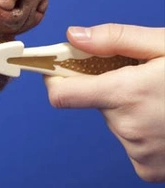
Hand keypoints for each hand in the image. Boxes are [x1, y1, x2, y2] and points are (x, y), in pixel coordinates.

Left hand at [45, 24, 164, 181]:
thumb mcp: (164, 45)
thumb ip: (114, 40)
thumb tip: (72, 36)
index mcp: (126, 95)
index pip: (61, 94)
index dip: (54, 79)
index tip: (56, 68)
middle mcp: (128, 129)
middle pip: (95, 103)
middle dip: (109, 87)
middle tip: (140, 78)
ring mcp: (140, 154)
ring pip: (115, 121)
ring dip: (130, 108)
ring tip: (162, 100)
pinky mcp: (149, 170)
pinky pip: (132, 143)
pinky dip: (143, 129)